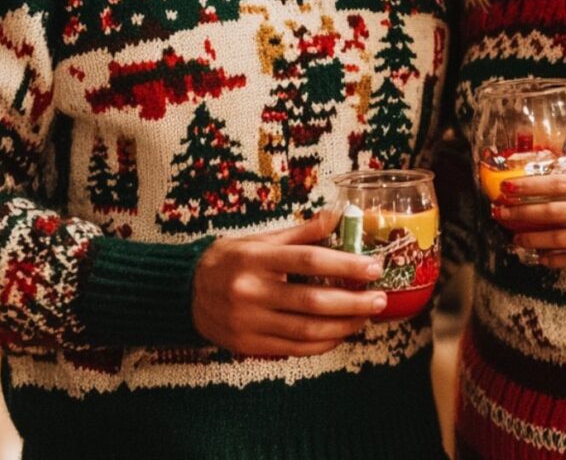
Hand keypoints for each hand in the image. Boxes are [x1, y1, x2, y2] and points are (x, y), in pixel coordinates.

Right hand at [192, 210, 388, 355]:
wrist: (185, 290)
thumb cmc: (230, 259)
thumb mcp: (261, 239)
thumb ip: (301, 233)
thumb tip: (338, 215)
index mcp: (257, 258)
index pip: (309, 261)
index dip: (345, 265)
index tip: (373, 267)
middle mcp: (251, 291)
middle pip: (312, 302)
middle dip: (353, 302)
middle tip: (380, 298)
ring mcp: (249, 322)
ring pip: (306, 331)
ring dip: (343, 326)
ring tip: (366, 316)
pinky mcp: (248, 346)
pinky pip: (293, 349)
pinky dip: (322, 343)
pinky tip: (340, 333)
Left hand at [495, 161, 565, 281]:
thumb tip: (563, 162)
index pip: (560, 184)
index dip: (531, 186)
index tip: (508, 187)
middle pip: (554, 212)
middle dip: (522, 213)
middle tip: (499, 213)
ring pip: (562, 239)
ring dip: (533, 239)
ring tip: (512, 238)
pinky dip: (556, 260)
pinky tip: (540, 257)